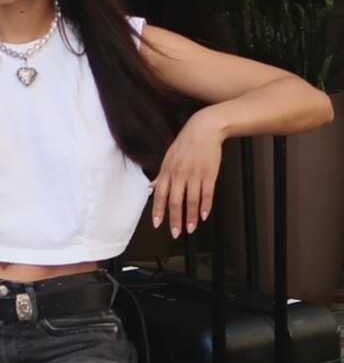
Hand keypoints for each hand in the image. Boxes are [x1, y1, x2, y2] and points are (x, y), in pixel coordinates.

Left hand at [149, 110, 224, 237]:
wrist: (204, 129)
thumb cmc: (185, 143)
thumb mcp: (168, 157)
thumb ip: (161, 175)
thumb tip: (152, 187)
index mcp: (167, 170)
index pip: (160, 195)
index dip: (159, 211)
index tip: (158, 224)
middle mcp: (179, 174)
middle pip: (176, 201)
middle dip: (175, 219)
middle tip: (175, 233)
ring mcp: (195, 174)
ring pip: (192, 201)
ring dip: (191, 217)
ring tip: (191, 228)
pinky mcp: (209, 174)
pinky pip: (207, 194)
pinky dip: (206, 206)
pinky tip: (205, 216)